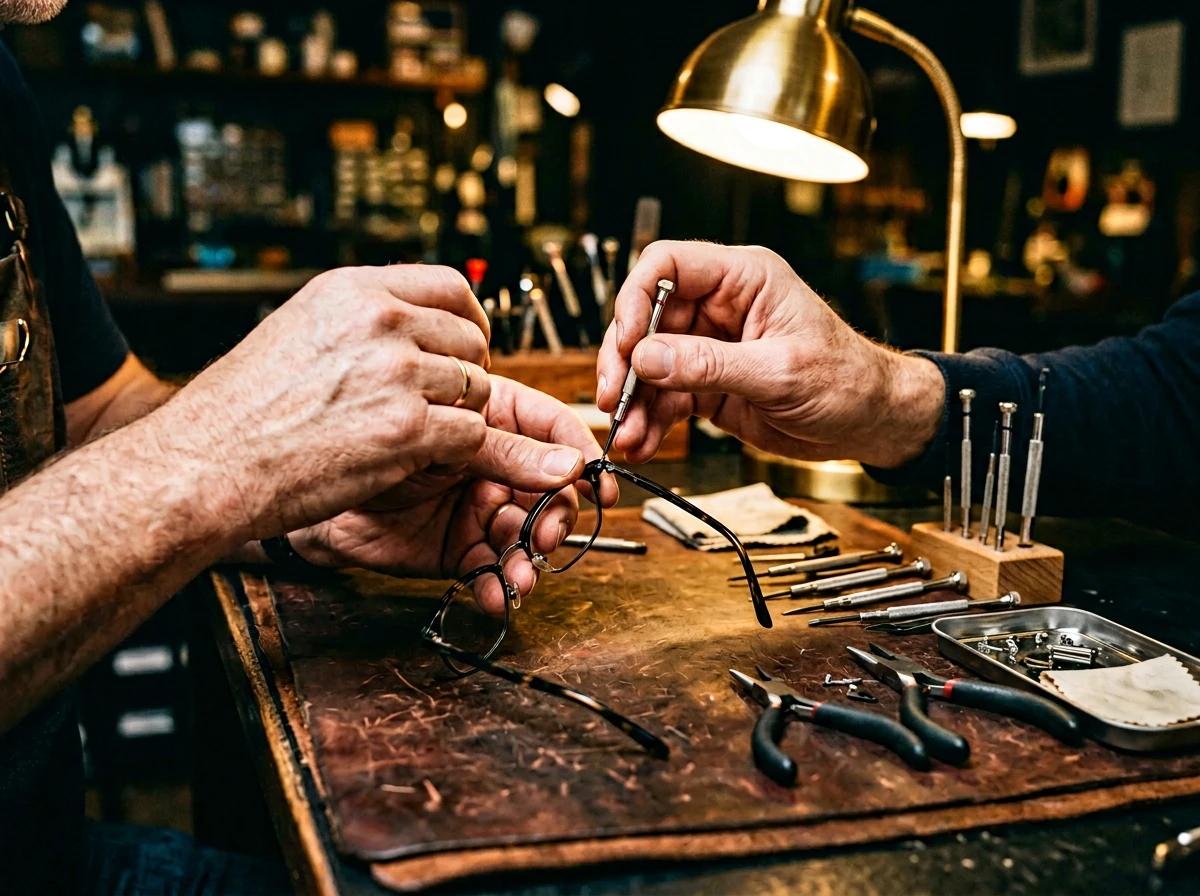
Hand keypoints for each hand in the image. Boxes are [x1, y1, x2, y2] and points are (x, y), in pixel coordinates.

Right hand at [155, 265, 495, 544]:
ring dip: (460, 417)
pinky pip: (470, 434)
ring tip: (424, 436)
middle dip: (466, 374)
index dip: (471, 319)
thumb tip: (409, 319)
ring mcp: (396, 374)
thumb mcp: (298, 328)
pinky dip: (455, 453)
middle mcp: (379, 322)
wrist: (206, 466)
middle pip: (471, 340)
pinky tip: (422, 460)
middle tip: (443, 404)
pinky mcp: (406, 429)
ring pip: (477, 389)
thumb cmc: (240, 411)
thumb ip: (357, 317)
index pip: (451, 285)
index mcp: (353, 291)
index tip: (467, 345)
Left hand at [291, 376, 618, 614]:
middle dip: (556, 517)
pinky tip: (498, 594)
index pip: (556, 433)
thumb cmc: (369, 438)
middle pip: (551, 492)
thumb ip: (508, 452)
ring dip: (531, 559)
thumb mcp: (447, 436)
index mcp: (495, 419)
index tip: (601, 485)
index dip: (584, 459)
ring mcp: (479, 508)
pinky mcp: (460, 550)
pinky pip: (492, 571)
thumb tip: (571, 465)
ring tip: (523, 574)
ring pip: (526, 537)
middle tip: (547, 533)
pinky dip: (499, 587)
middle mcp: (495, 465)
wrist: (314, 487)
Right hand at [596, 242, 944, 468]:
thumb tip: (646, 358)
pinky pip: (665, 395)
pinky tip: (641, 442)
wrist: (871, 422)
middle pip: (647, 318)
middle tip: (612, 395)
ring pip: (649, 363)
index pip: (669, 265)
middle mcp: (721, 306)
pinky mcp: (708, 383)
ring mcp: (710, 345)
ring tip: (626, 433)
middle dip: (625, 360)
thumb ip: (709, 365)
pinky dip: (650, 419)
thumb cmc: (846, 381)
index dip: (637, 298)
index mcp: (744, 279)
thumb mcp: (778, 373)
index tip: (628, 343)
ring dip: (633, 399)